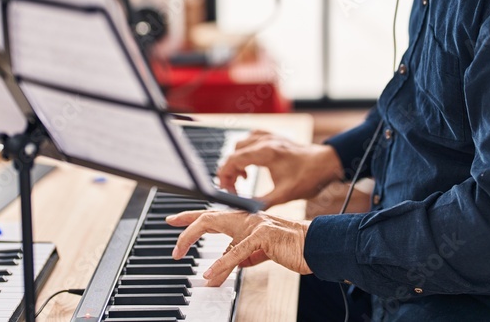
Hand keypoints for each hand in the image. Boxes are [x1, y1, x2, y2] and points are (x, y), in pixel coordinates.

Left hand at [166, 209, 311, 285]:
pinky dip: (220, 264)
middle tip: (173, 246)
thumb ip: (243, 256)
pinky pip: (236, 251)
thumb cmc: (292, 247)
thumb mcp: (261, 253)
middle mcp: (247, 217)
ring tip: (179, 255)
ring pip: (215, 226)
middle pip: (208, 216)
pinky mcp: (263, 235)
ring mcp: (254, 224)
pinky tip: (210, 274)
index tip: (173, 220)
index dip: (191, 217)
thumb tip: (224, 267)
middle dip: (186, 227)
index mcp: (246, 220)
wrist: (316, 245)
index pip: (213, 215)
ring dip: (192, 241)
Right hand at [216, 130, 343, 206]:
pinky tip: (251, 162)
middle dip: (229, 171)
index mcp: (266, 152)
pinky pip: (251, 139)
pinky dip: (246, 151)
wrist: (327, 163)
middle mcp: (265, 141)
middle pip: (234, 152)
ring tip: (243, 178)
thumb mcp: (284, 195)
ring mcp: (269, 137)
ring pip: (241, 144)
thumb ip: (262, 203)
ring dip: (237, 161)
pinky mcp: (274, 137)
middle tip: (234, 188)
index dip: (225, 177)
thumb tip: (244, 210)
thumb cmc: (309, 177)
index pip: (233, 160)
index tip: (228, 191)